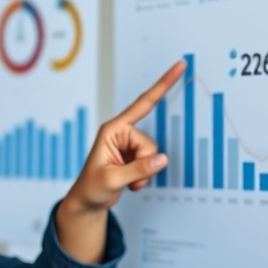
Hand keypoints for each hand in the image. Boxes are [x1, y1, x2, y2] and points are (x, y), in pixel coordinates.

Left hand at [63, 60, 184, 214]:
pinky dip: (144, 178)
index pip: (143, 103)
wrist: (88, 202)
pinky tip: (130, 183)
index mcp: (113, 129)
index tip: (179, 66)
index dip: (163, 84)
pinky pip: (152, 164)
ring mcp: (129, 145)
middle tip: (126, 177)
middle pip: (150, 144)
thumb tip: (162, 159)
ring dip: (144, 173)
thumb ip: (138, 169)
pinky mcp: (135, 157)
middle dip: (144, 164)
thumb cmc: (92, 187)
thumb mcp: (112, 180)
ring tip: (126, 181)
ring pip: (153, 156)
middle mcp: (122, 133)